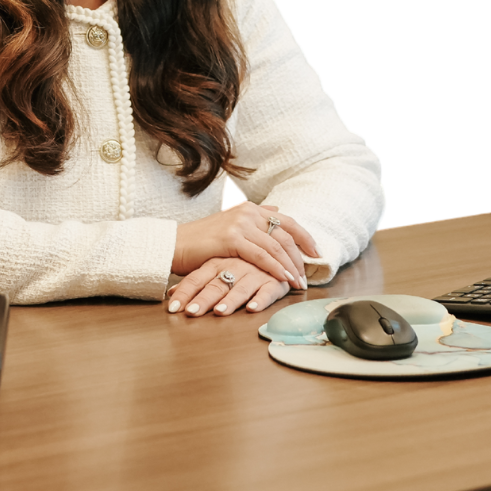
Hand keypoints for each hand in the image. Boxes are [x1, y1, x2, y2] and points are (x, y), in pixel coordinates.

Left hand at [166, 259, 290, 316]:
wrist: (274, 249)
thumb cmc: (241, 262)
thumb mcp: (217, 267)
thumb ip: (196, 282)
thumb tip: (171, 295)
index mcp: (216, 263)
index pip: (196, 279)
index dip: (185, 292)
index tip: (173, 308)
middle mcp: (234, 267)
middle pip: (216, 285)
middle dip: (203, 299)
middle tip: (192, 312)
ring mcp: (254, 273)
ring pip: (240, 288)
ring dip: (230, 300)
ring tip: (220, 311)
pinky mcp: (273, 281)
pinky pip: (267, 291)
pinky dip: (260, 300)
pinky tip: (252, 308)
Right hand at [172, 202, 318, 292]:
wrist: (174, 244)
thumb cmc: (201, 241)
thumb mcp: (231, 225)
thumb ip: (254, 218)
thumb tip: (276, 210)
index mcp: (249, 208)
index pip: (286, 221)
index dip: (305, 237)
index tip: (317, 252)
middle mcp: (247, 211)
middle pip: (285, 234)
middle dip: (300, 256)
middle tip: (309, 275)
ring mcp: (240, 223)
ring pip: (276, 246)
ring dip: (291, 266)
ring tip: (299, 282)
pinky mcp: (232, 238)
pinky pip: (262, 256)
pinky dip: (276, 268)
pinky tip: (284, 279)